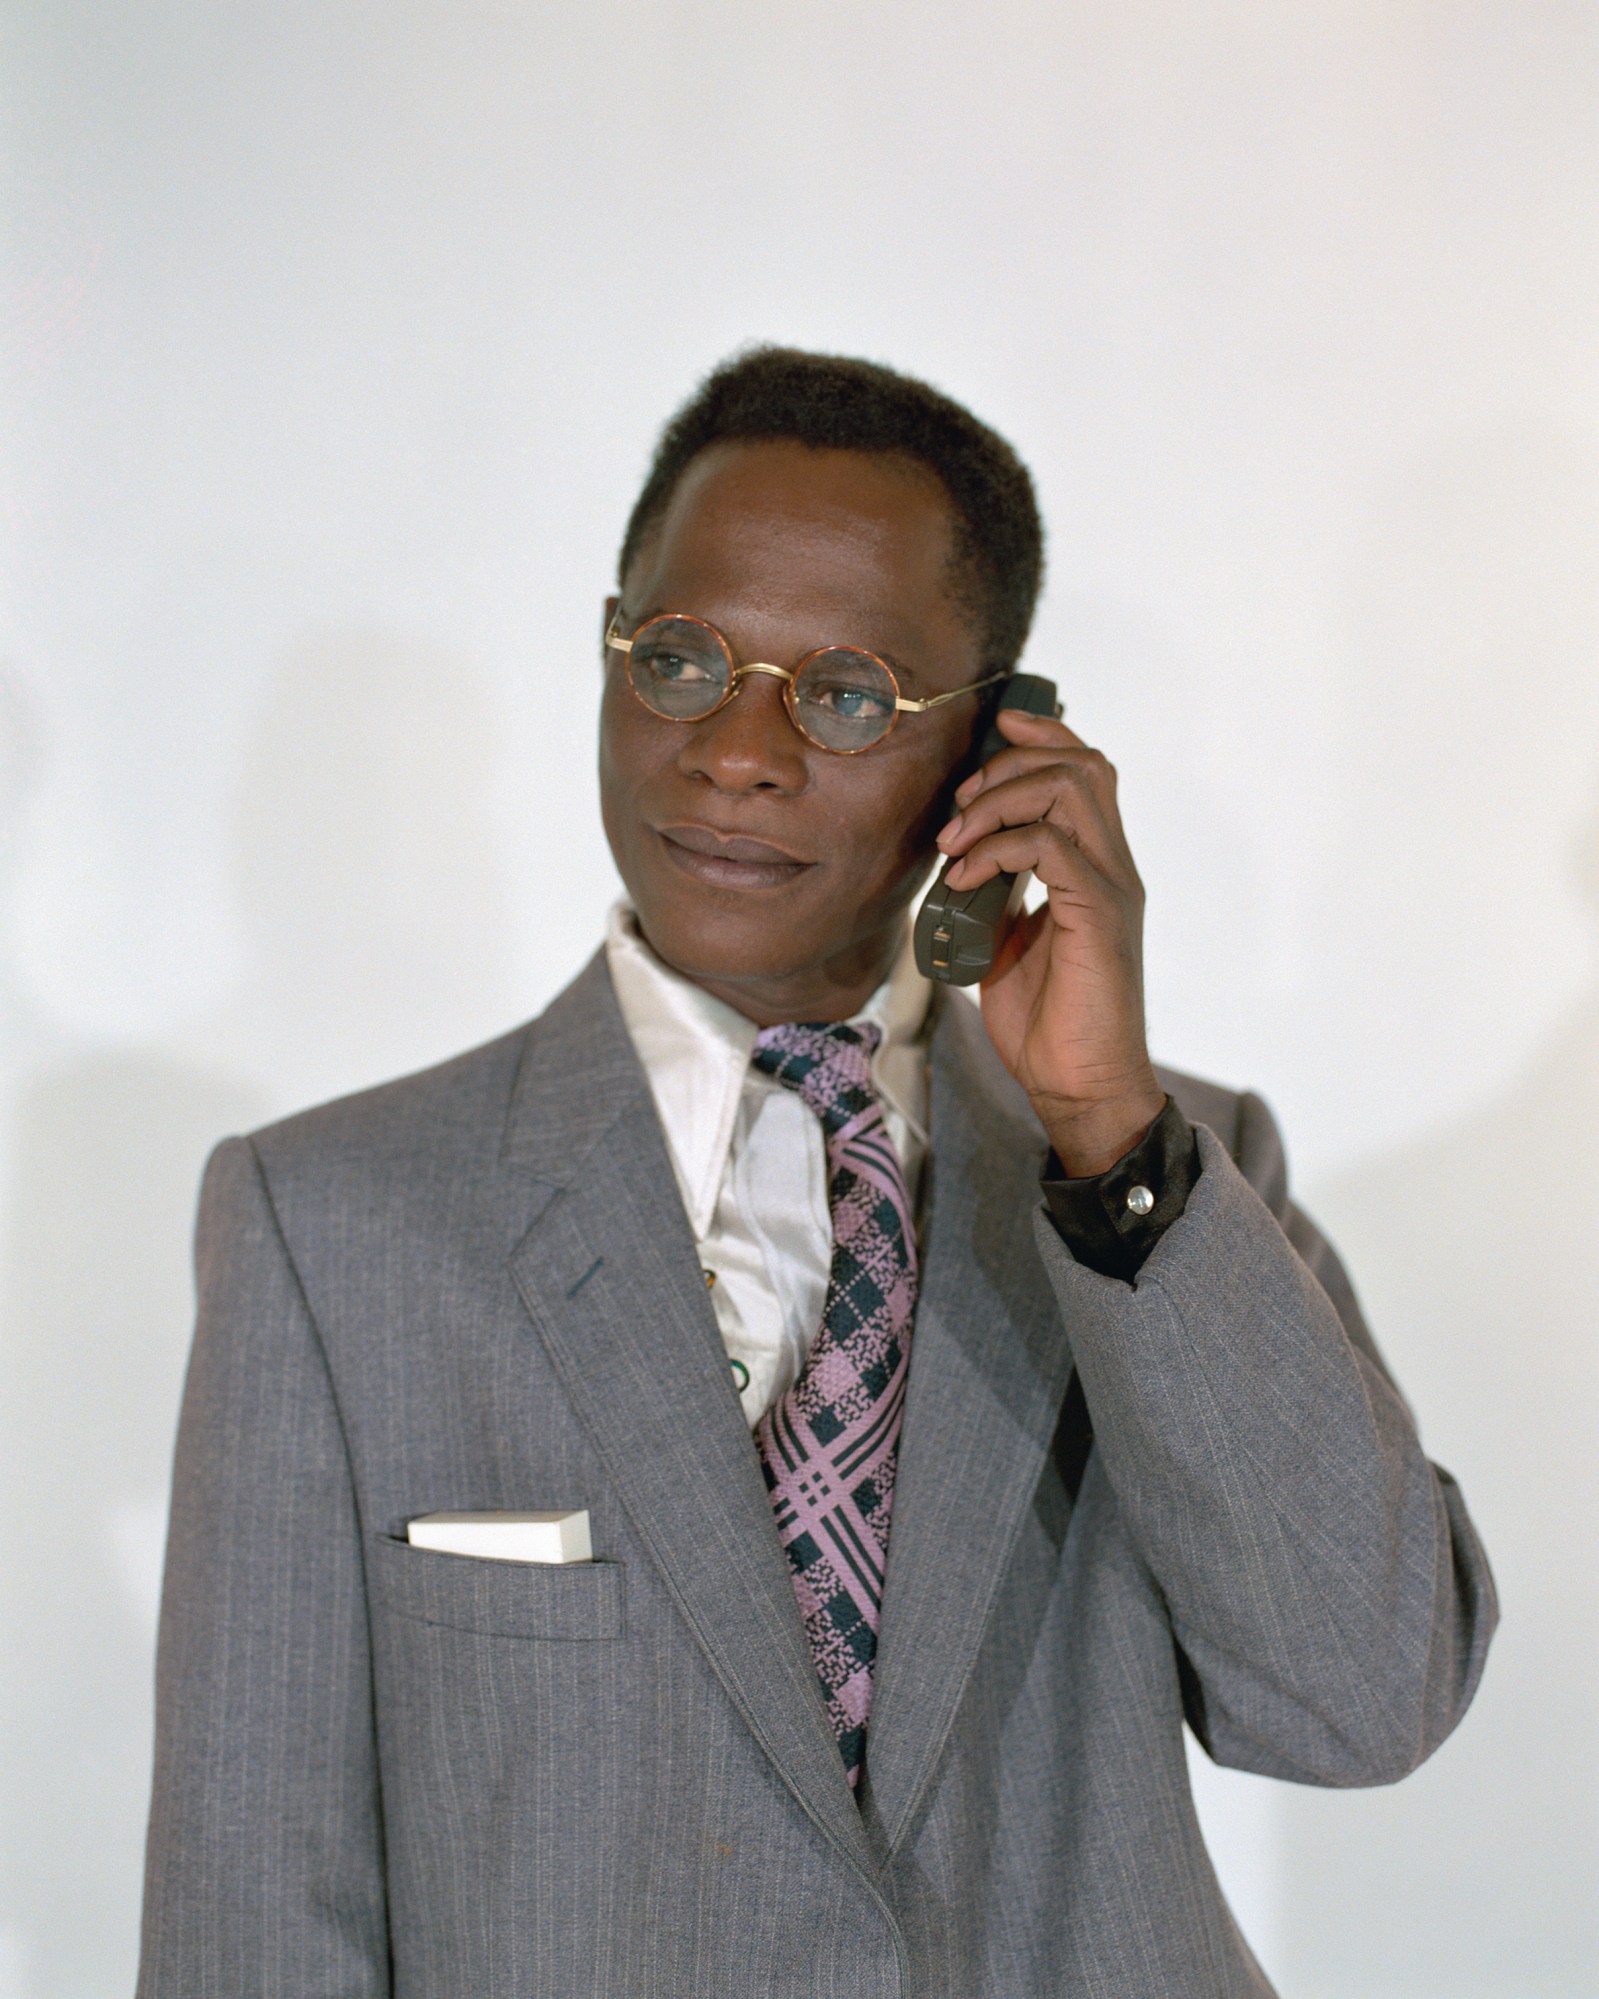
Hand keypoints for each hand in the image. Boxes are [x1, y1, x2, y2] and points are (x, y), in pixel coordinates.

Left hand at [934, 707, 1165, 1175]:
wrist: (1079, 1088)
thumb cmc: (1047, 1024)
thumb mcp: (1009, 943)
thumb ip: (999, 897)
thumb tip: (961, 865)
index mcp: (1096, 869)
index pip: (1087, 770)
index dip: (1044, 735)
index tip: (997, 730)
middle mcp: (1114, 867)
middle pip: (1082, 763)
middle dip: (1010, 765)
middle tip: (960, 805)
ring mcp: (1112, 888)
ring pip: (1071, 789)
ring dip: (999, 802)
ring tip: (954, 840)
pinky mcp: (1099, 915)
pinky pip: (1050, 847)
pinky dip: (996, 849)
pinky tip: (963, 878)